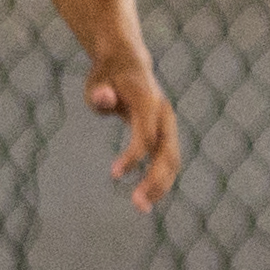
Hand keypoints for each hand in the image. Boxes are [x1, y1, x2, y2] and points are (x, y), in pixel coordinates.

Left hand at [88, 55, 181, 210]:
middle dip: (155, 180)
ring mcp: (167, 123)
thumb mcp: (97, 81)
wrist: (127, 62)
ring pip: (172, 159)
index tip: (114, 174)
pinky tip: (146, 196)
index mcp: (148, 101)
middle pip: (167, 152)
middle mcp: (163, 114)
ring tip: (142, 207)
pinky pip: (167, 159)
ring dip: (161, 185)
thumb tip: (104, 97)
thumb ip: (100, 92)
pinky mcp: (164, 132)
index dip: (133, 156)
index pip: (146, 135)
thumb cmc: (107, 76)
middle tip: (137, 204)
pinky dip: (160, 178)